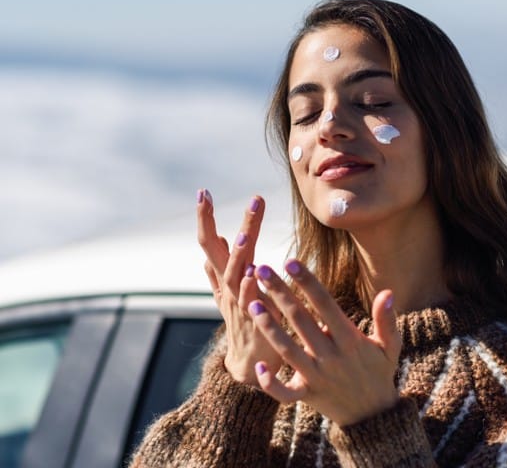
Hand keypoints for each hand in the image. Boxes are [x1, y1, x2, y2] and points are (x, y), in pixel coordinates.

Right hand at [196, 189, 281, 384]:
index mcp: (224, 277)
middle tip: (248, 200)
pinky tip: (254, 274)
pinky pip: (251, 304)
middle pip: (222, 253)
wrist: (249, 363)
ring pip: (234, 276)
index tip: (203, 192)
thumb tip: (218, 236)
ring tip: (240, 236)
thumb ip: (221, 264)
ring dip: (236, 256)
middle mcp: (228, 288)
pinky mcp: (255, 322)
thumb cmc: (244, 321)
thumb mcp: (228, 291)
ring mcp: (238, 305)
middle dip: (230, 226)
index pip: (210, 243)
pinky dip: (251, 289)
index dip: (205, 219)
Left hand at [248, 259, 400, 425]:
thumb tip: (388, 292)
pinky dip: (271, 383)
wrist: (373, 416)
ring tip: (252, 304)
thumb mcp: (391, 346)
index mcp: (350, 340)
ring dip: (269, 327)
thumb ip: (387, 320)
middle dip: (280, 294)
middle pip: (300, 320)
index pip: (325, 304)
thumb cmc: (379, 372)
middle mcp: (331, 356)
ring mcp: (317, 377)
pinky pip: (285, 393)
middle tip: (260, 270)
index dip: (307, 282)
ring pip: (287, 350)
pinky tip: (259, 367)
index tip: (290, 262)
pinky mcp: (307, 395)